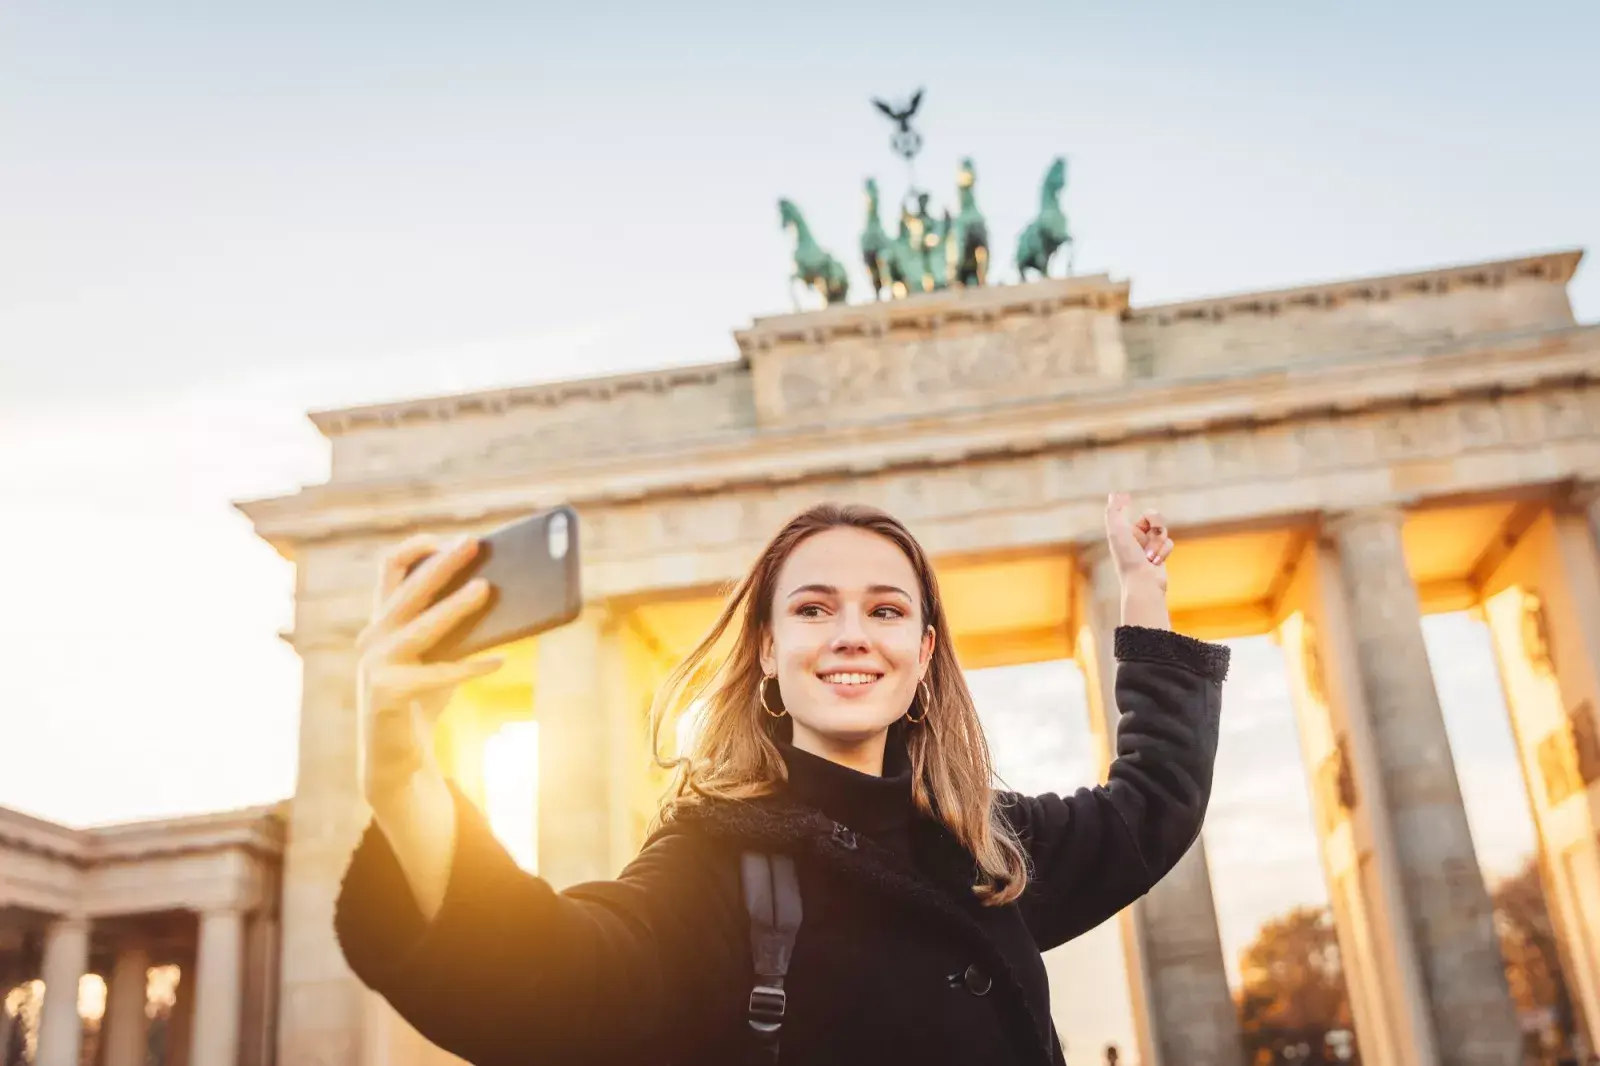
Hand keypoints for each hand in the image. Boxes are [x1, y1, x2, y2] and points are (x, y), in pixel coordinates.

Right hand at [356, 534, 502, 810]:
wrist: (395, 760)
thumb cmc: (422, 699)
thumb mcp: (439, 657)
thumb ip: (457, 629)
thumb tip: (501, 594)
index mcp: (381, 623)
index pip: (390, 569)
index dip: (418, 548)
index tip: (451, 539)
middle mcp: (371, 639)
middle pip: (407, 590)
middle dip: (442, 563)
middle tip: (474, 543)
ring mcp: (374, 667)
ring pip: (419, 627)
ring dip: (454, 606)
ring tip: (487, 589)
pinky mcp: (387, 696)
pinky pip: (437, 675)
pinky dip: (470, 668)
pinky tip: (501, 660)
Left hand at [1104, 493, 1173, 592]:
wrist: (1143, 582)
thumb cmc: (1128, 557)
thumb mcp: (1117, 531)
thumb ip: (1115, 512)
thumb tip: (1114, 494)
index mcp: (1125, 531)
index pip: (1140, 511)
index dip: (1144, 509)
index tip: (1137, 502)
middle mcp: (1136, 537)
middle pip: (1155, 517)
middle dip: (1156, 525)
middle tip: (1153, 533)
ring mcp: (1149, 546)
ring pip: (1163, 531)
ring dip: (1158, 542)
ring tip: (1150, 556)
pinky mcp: (1160, 555)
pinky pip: (1169, 543)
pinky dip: (1163, 551)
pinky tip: (1155, 562)